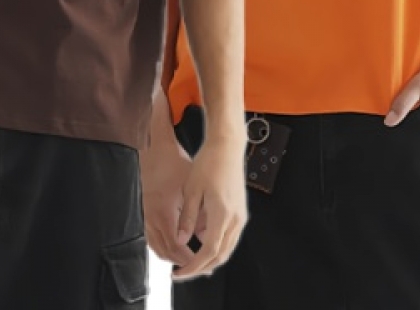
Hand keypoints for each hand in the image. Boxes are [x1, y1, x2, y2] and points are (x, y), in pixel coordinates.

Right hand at [141, 130, 194, 265]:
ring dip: (172, 256)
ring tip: (188, 259)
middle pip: (166, 251)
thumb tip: (204, 235)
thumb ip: (195, 214)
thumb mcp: (190, 187)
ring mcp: (145, 215)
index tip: (202, 264)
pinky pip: (152, 238)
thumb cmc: (174, 163)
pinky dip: (163, 246)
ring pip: (157, 247)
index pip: (176, 247)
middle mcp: (151, 218)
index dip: (190, 259)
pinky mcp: (143, 212)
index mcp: (163, 213)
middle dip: (183, 261)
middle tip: (199, 266)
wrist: (155, 148)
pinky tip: (174, 245)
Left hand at [169, 134, 247, 280]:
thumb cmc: (208, 162)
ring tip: (190, 259)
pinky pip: (229, 236)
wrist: (227, 146)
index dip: (193, 267)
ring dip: (210, 257)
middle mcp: (235, 219)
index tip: (179, 273)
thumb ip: (187, 217)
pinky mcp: (240, 211)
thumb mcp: (192, 189)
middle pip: (221, 256)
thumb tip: (181, 239)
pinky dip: (216, 243)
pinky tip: (201, 237)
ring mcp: (240, 216)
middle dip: (201, 267)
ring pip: (227, 248)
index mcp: (222, 215)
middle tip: (183, 271)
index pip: (208, 252)